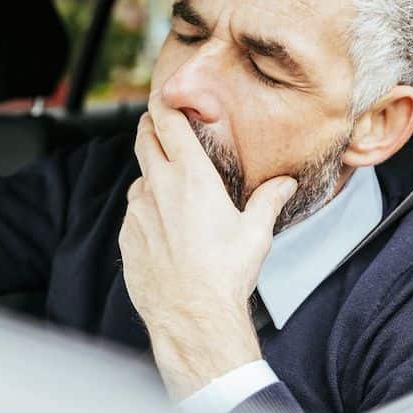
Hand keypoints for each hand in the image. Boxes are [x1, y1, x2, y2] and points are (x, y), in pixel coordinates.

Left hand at [119, 95, 297, 399]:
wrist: (192, 316)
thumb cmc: (225, 274)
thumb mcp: (255, 233)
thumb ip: (268, 201)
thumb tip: (285, 184)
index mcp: (192, 177)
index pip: (168, 122)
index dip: (164, 103)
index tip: (165, 95)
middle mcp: (159, 188)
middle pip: (144, 139)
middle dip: (151, 126)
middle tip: (161, 125)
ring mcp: (138, 213)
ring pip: (139, 178)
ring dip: (151, 174)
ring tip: (170, 186)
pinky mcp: (127, 237)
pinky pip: (134, 213)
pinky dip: (145, 210)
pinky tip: (163, 226)